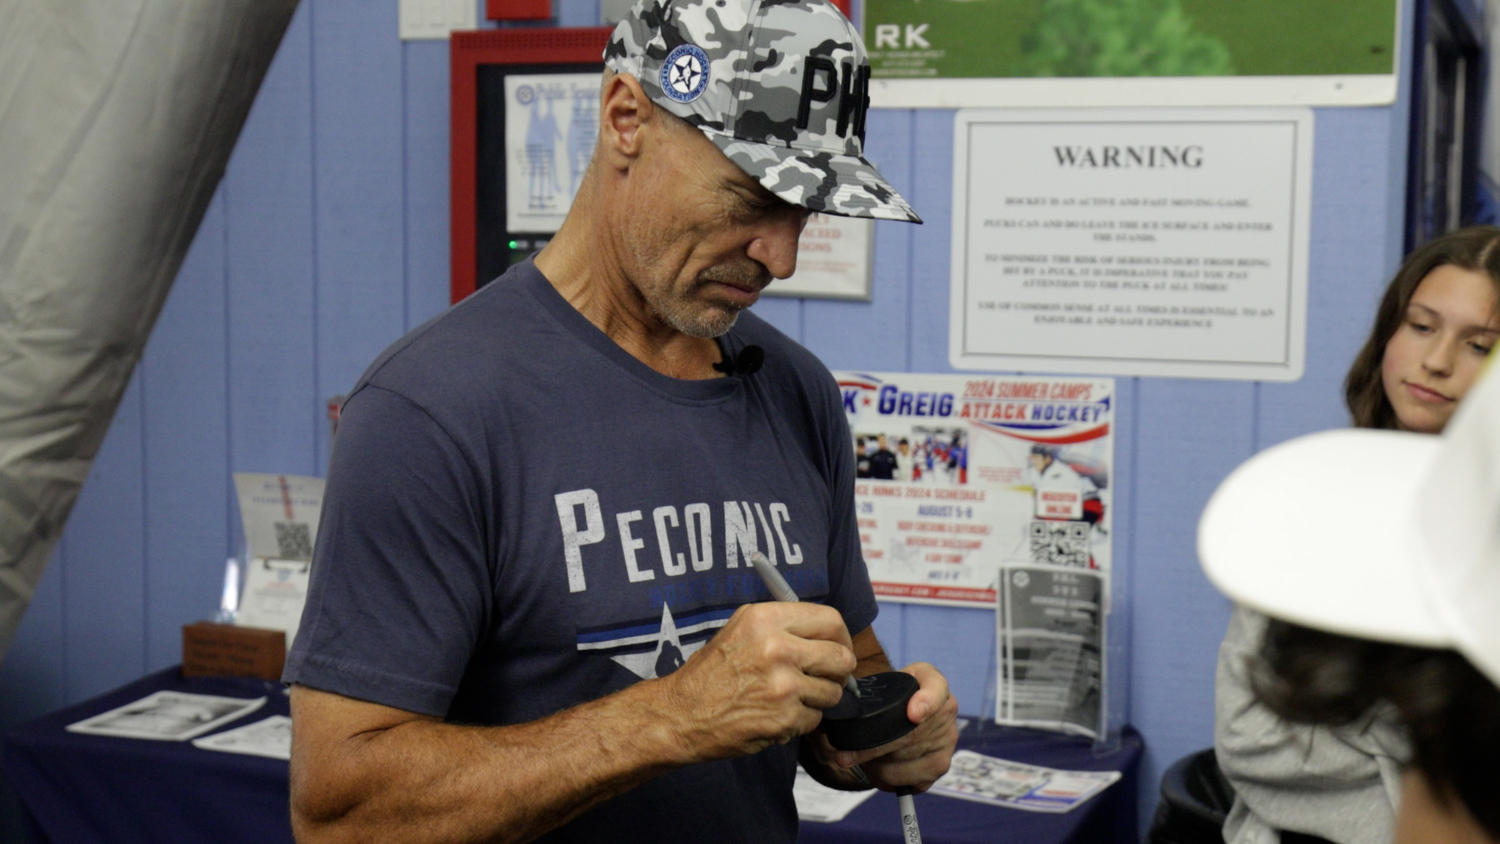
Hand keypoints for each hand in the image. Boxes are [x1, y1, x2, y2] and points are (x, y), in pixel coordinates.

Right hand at [658, 602, 857, 762]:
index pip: (830, 620)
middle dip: (838, 670)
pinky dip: (801, 720)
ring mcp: (783, 685)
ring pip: (833, 691)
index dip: (840, 636)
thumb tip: (825, 633)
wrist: (682, 714)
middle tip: (825, 676)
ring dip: (818, 698)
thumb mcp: (740, 629)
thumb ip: (782, 625)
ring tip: (791, 697)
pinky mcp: (784, 718)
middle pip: (841, 656)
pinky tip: (777, 714)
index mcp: (765, 619)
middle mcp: (777, 648)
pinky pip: (815, 718)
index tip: (837, 646)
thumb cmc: (711, 672)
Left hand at [811, 662, 958, 792]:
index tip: (912, 714)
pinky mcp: (939, 767)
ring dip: (876, 766)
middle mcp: (947, 714)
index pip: (935, 690)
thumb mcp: (888, 679)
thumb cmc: (896, 694)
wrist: (915, 710)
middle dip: (872, 749)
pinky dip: (886, 779)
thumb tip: (839, 708)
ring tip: (862, 759)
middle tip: (844, 757)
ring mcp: (946, 743)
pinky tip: (878, 769)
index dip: (925, 703)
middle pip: (909, 737)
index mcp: (935, 685)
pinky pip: (909, 781)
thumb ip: (870, 686)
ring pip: (904, 763)